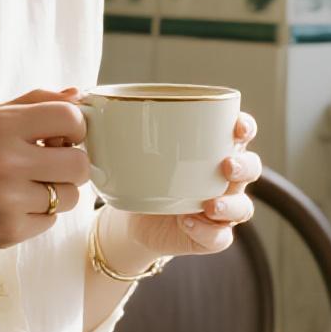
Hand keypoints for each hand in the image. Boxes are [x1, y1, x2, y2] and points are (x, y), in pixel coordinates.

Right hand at [0, 88, 92, 251]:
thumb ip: (34, 102)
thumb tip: (78, 93)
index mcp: (1, 125)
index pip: (71, 118)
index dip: (76, 129)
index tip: (62, 137)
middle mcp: (6, 161)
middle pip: (80, 164)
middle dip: (70, 165)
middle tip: (49, 166)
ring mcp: (8, 199)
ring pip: (69, 197)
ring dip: (55, 193)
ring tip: (25, 188)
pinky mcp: (8, 230)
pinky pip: (50, 222)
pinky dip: (37, 216)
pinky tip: (11, 207)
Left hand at [116, 109, 260, 262]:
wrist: (129, 219)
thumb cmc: (136, 173)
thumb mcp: (125, 147)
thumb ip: (111, 122)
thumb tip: (78, 94)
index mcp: (212, 147)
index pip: (241, 132)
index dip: (245, 127)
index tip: (236, 126)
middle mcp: (223, 177)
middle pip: (251, 168)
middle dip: (244, 166)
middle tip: (225, 165)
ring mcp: (221, 209)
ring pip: (243, 207)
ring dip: (232, 204)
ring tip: (210, 204)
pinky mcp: (210, 236)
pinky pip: (221, 237)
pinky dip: (210, 232)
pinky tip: (189, 223)